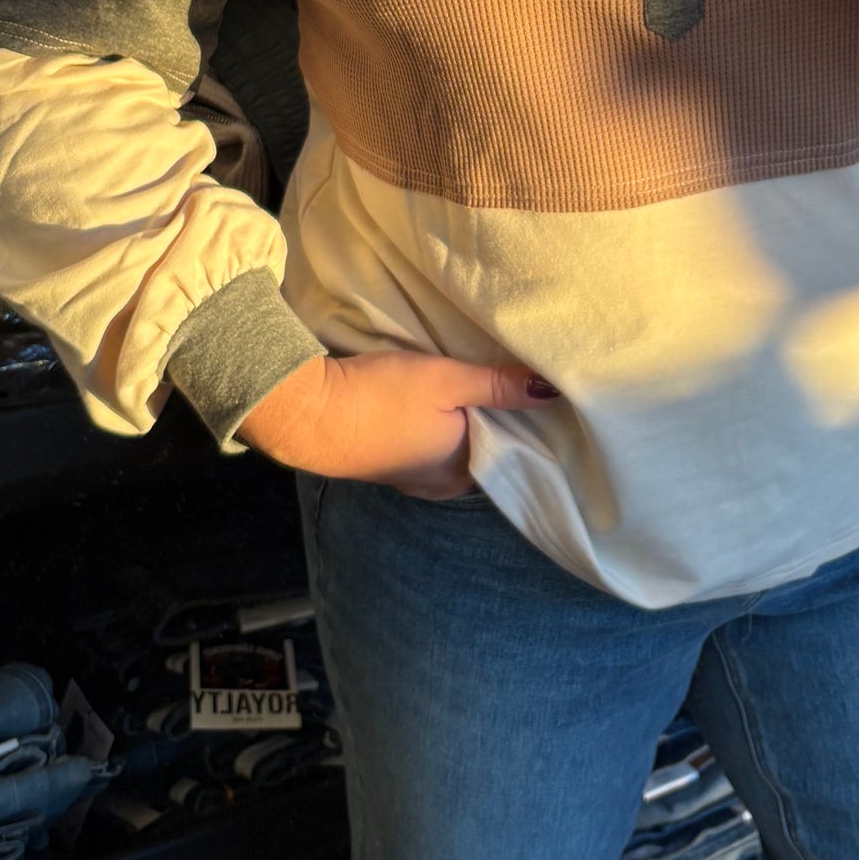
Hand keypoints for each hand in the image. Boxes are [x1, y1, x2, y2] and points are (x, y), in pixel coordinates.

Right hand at [237, 349, 558, 493]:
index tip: (539, 389)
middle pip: (484, 446)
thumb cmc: (380, 398)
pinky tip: (438, 398)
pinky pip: (429, 442)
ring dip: (464, 418)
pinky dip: (438, 423)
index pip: (513, 447)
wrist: (306, 414)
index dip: (525, 418)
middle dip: (496, 417)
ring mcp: (413, 477)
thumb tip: (552, 391)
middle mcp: (443, 483)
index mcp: (464, 471)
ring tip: (479, 380)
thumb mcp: (447, 380)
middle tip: (512, 376)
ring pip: (455, 444)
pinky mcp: (388, 462)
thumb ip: (498, 385)